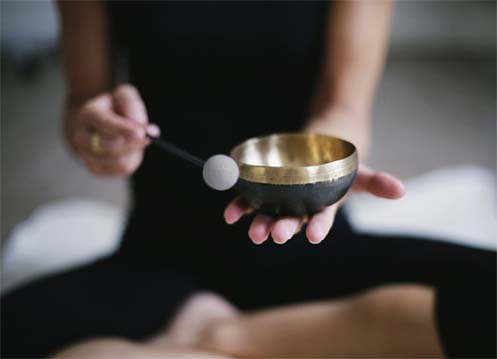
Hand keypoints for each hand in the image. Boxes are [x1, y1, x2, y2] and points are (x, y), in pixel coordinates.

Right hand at [65, 84, 159, 176]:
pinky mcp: (96, 169)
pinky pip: (121, 171)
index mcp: (88, 114)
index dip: (124, 128)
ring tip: (137, 141)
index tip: (142, 132)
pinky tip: (132, 151)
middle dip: (134, 144)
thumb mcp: (124, 95)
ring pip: (118, 162)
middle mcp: (82, 136)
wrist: (101, 121)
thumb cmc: (116, 106)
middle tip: (147, 137)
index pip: (105, 123)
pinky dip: (133, 161)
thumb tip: (141, 125)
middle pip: (111, 147)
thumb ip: (132, 105)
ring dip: (135, 153)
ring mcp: (86, 155)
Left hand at [223, 165, 404, 244]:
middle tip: (275, 235)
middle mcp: (299, 209)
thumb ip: (376, 182)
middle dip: (284, 228)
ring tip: (253, 232)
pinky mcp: (262, 192)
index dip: (319, 228)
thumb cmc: (338, 168)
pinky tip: (229, 214)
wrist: (315, 153)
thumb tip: (401, 190)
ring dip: (259, 222)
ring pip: (268, 214)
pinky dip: (238, 206)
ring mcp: (279, 202)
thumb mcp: (358, 171)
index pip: (321, 221)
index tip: (314, 236)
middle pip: (291, 220)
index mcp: (322, 207)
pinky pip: (248, 201)